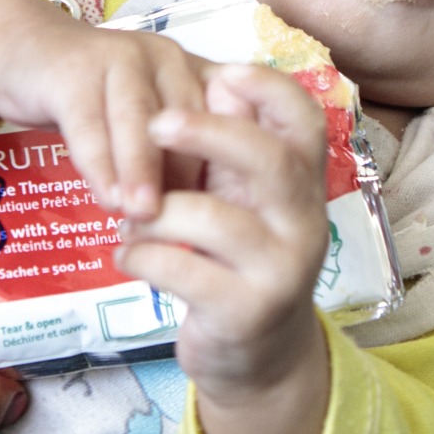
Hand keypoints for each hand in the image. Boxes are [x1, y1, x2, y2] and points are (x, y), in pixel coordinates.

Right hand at [0, 0, 211, 220]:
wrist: (25, 53)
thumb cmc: (97, 101)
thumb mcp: (145, 120)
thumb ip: (176, 155)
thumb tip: (207, 222)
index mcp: (193, 71)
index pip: (223, 119)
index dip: (227, 168)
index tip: (233, 218)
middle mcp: (165, 57)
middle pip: (184, 120)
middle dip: (186, 174)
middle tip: (190, 226)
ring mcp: (119, 57)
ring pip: (138, 120)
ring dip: (142, 170)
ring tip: (145, 215)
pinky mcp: (73, 71)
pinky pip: (89, 123)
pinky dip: (100, 164)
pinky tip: (106, 198)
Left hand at [113, 63, 332, 433]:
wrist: (258, 360)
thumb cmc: (239, 262)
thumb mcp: (245, 201)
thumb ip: (233, 149)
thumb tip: (217, 80)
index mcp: (304, 185)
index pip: (305, 122)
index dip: (269, 88)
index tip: (221, 72)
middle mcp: (305, 224)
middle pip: (270, 160)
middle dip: (210, 133)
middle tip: (157, 122)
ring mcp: (280, 271)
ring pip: (213, 219)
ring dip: (155, 213)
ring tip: (129, 221)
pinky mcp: (245, 312)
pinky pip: (181, 270)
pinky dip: (141, 257)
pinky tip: (127, 256)